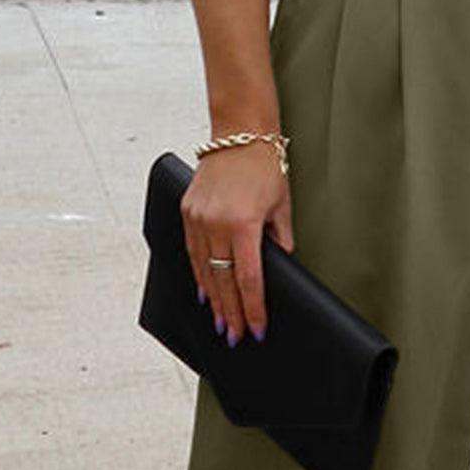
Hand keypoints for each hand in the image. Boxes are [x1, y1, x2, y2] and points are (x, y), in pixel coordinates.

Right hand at [181, 142, 294, 345]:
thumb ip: (280, 243)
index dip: (253, 308)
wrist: (239, 132)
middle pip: (224, 281)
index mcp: (243, 224)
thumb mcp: (282, 208)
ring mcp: (197, 217)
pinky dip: (199, 275)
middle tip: (236, 337)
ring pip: (204, 270)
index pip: (248, 279)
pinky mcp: (187, 211)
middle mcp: (216, 223)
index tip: (257, 329)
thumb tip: (278, 272)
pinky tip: (205, 293)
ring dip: (214, 300)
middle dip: (232, 312)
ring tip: (221, 323)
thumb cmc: (265, 168)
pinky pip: (192, 252)